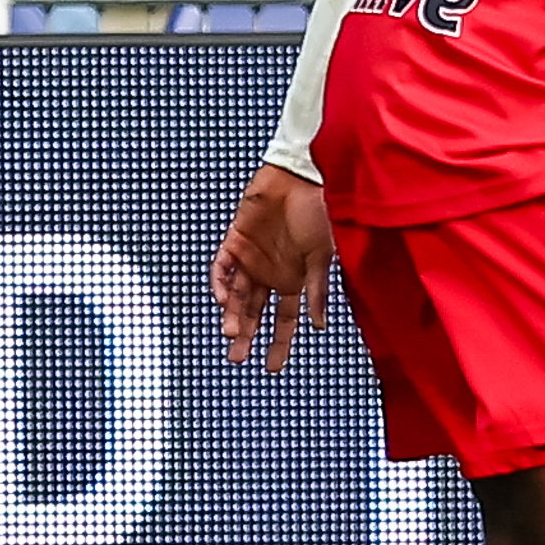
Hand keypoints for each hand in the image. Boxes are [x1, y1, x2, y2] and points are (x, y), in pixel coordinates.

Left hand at [210, 163, 331, 369]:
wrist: (300, 178)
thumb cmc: (320, 213)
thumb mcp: (322, 257)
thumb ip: (317, 291)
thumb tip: (319, 326)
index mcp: (294, 280)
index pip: (284, 320)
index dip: (278, 343)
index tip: (272, 367)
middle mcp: (271, 273)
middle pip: (254, 313)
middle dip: (246, 336)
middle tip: (237, 358)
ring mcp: (251, 259)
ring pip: (236, 296)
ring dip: (232, 315)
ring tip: (231, 333)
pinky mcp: (235, 241)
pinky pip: (222, 269)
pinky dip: (221, 285)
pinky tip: (224, 300)